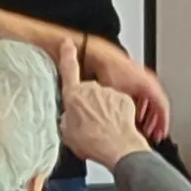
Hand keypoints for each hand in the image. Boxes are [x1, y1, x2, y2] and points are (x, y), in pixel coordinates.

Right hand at [54, 37, 149, 166]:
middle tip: (89, 123)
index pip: (69, 68)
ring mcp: (109, 93)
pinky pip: (117, 104)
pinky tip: (113, 127)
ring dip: (103, 111)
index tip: (67, 43)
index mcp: (74, 95)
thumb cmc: (94, 142)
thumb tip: (69, 118)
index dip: (67, 54)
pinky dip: (116, 113)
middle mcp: (92, 90)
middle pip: (88, 92)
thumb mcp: (67, 133)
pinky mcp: (124, 99)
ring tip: (102, 130)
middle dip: (89, 104)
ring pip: (104, 99)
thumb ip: (67, 118)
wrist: (117, 148)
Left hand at [77, 37, 174, 140]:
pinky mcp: (133, 79)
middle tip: (155, 134)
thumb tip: (129, 127)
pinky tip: (135, 115)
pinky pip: (143, 96)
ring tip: (145, 128)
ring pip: (151, 101)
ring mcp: (141, 79)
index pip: (163, 106)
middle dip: (157, 122)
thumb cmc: (106, 70)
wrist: (96, 54)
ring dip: (150, 116)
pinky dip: (142, 108)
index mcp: (148, 85)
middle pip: (159, 105)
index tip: (161, 134)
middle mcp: (147, 81)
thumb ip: (128, 112)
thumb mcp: (119, 96)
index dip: (163, 123)